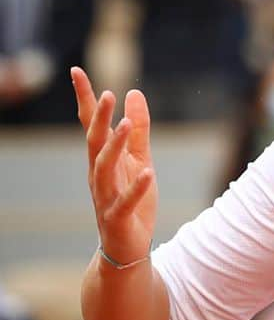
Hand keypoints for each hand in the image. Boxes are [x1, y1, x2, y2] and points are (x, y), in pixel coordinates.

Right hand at [72, 67, 157, 265]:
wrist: (128, 248)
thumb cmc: (132, 201)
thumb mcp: (140, 159)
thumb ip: (138, 129)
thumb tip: (133, 93)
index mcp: (103, 160)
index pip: (92, 125)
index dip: (86, 99)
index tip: (77, 71)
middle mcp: (99, 175)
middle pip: (95, 143)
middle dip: (99, 119)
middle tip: (107, 94)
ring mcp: (106, 197)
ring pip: (105, 169)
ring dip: (114, 147)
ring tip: (124, 125)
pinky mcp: (118, 218)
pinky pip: (125, 202)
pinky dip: (137, 188)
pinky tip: (149, 173)